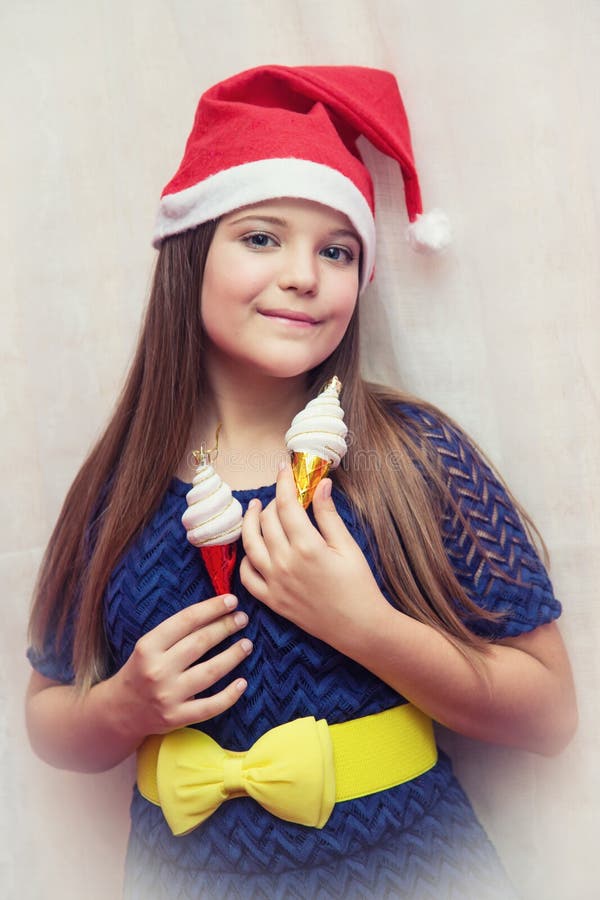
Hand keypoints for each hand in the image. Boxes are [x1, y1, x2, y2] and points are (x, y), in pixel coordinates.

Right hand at [110, 594, 251, 741]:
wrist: (120, 710)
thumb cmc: (141, 670)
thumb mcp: (149, 646)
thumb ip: (176, 632)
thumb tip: (216, 612)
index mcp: (148, 647)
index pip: (186, 620)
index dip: (212, 608)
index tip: (231, 600)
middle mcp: (157, 670)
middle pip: (200, 643)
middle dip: (226, 627)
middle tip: (242, 618)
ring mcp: (168, 696)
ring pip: (210, 672)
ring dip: (233, 656)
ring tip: (247, 644)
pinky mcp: (177, 718)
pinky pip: (211, 706)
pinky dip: (230, 695)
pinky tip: (242, 682)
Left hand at [240, 462, 387, 651]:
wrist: (359, 626)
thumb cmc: (359, 585)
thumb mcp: (347, 546)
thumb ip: (328, 514)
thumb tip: (320, 484)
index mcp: (307, 546)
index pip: (286, 504)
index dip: (283, 482)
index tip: (283, 468)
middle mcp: (285, 563)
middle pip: (267, 521)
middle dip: (271, 501)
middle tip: (279, 494)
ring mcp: (275, 583)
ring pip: (250, 545)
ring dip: (250, 523)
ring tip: (254, 510)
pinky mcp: (271, 600)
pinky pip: (247, 576)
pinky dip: (246, 558)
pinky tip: (253, 548)